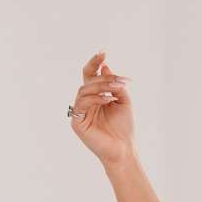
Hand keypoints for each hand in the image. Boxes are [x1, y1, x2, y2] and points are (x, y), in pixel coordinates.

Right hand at [68, 49, 134, 166]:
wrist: (124, 149)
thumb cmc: (124, 128)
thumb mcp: (124, 101)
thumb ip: (116, 85)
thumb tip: (106, 67)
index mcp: (95, 96)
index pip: (90, 75)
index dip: (94, 63)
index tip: (104, 51)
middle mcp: (85, 102)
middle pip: (88, 81)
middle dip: (104, 78)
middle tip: (120, 81)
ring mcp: (79, 112)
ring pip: (84, 90)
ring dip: (101, 87)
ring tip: (116, 90)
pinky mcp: (77, 122)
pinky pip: (81, 104)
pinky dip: (95, 99)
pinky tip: (108, 100)